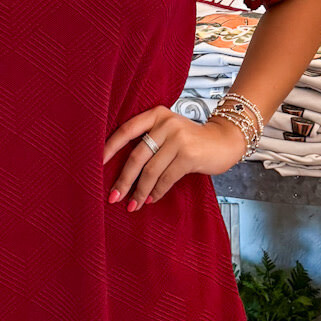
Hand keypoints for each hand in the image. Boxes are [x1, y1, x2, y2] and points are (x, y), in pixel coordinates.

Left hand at [104, 107, 246, 209]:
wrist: (224, 141)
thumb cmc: (191, 140)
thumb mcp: (169, 132)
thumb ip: (149, 141)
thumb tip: (121, 170)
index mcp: (156, 115)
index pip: (126, 130)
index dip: (110, 148)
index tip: (96, 165)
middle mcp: (166, 123)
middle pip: (137, 155)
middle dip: (123, 179)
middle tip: (113, 197)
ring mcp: (178, 138)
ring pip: (151, 170)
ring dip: (139, 191)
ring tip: (132, 205)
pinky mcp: (189, 155)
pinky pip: (166, 178)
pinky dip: (156, 191)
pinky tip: (150, 199)